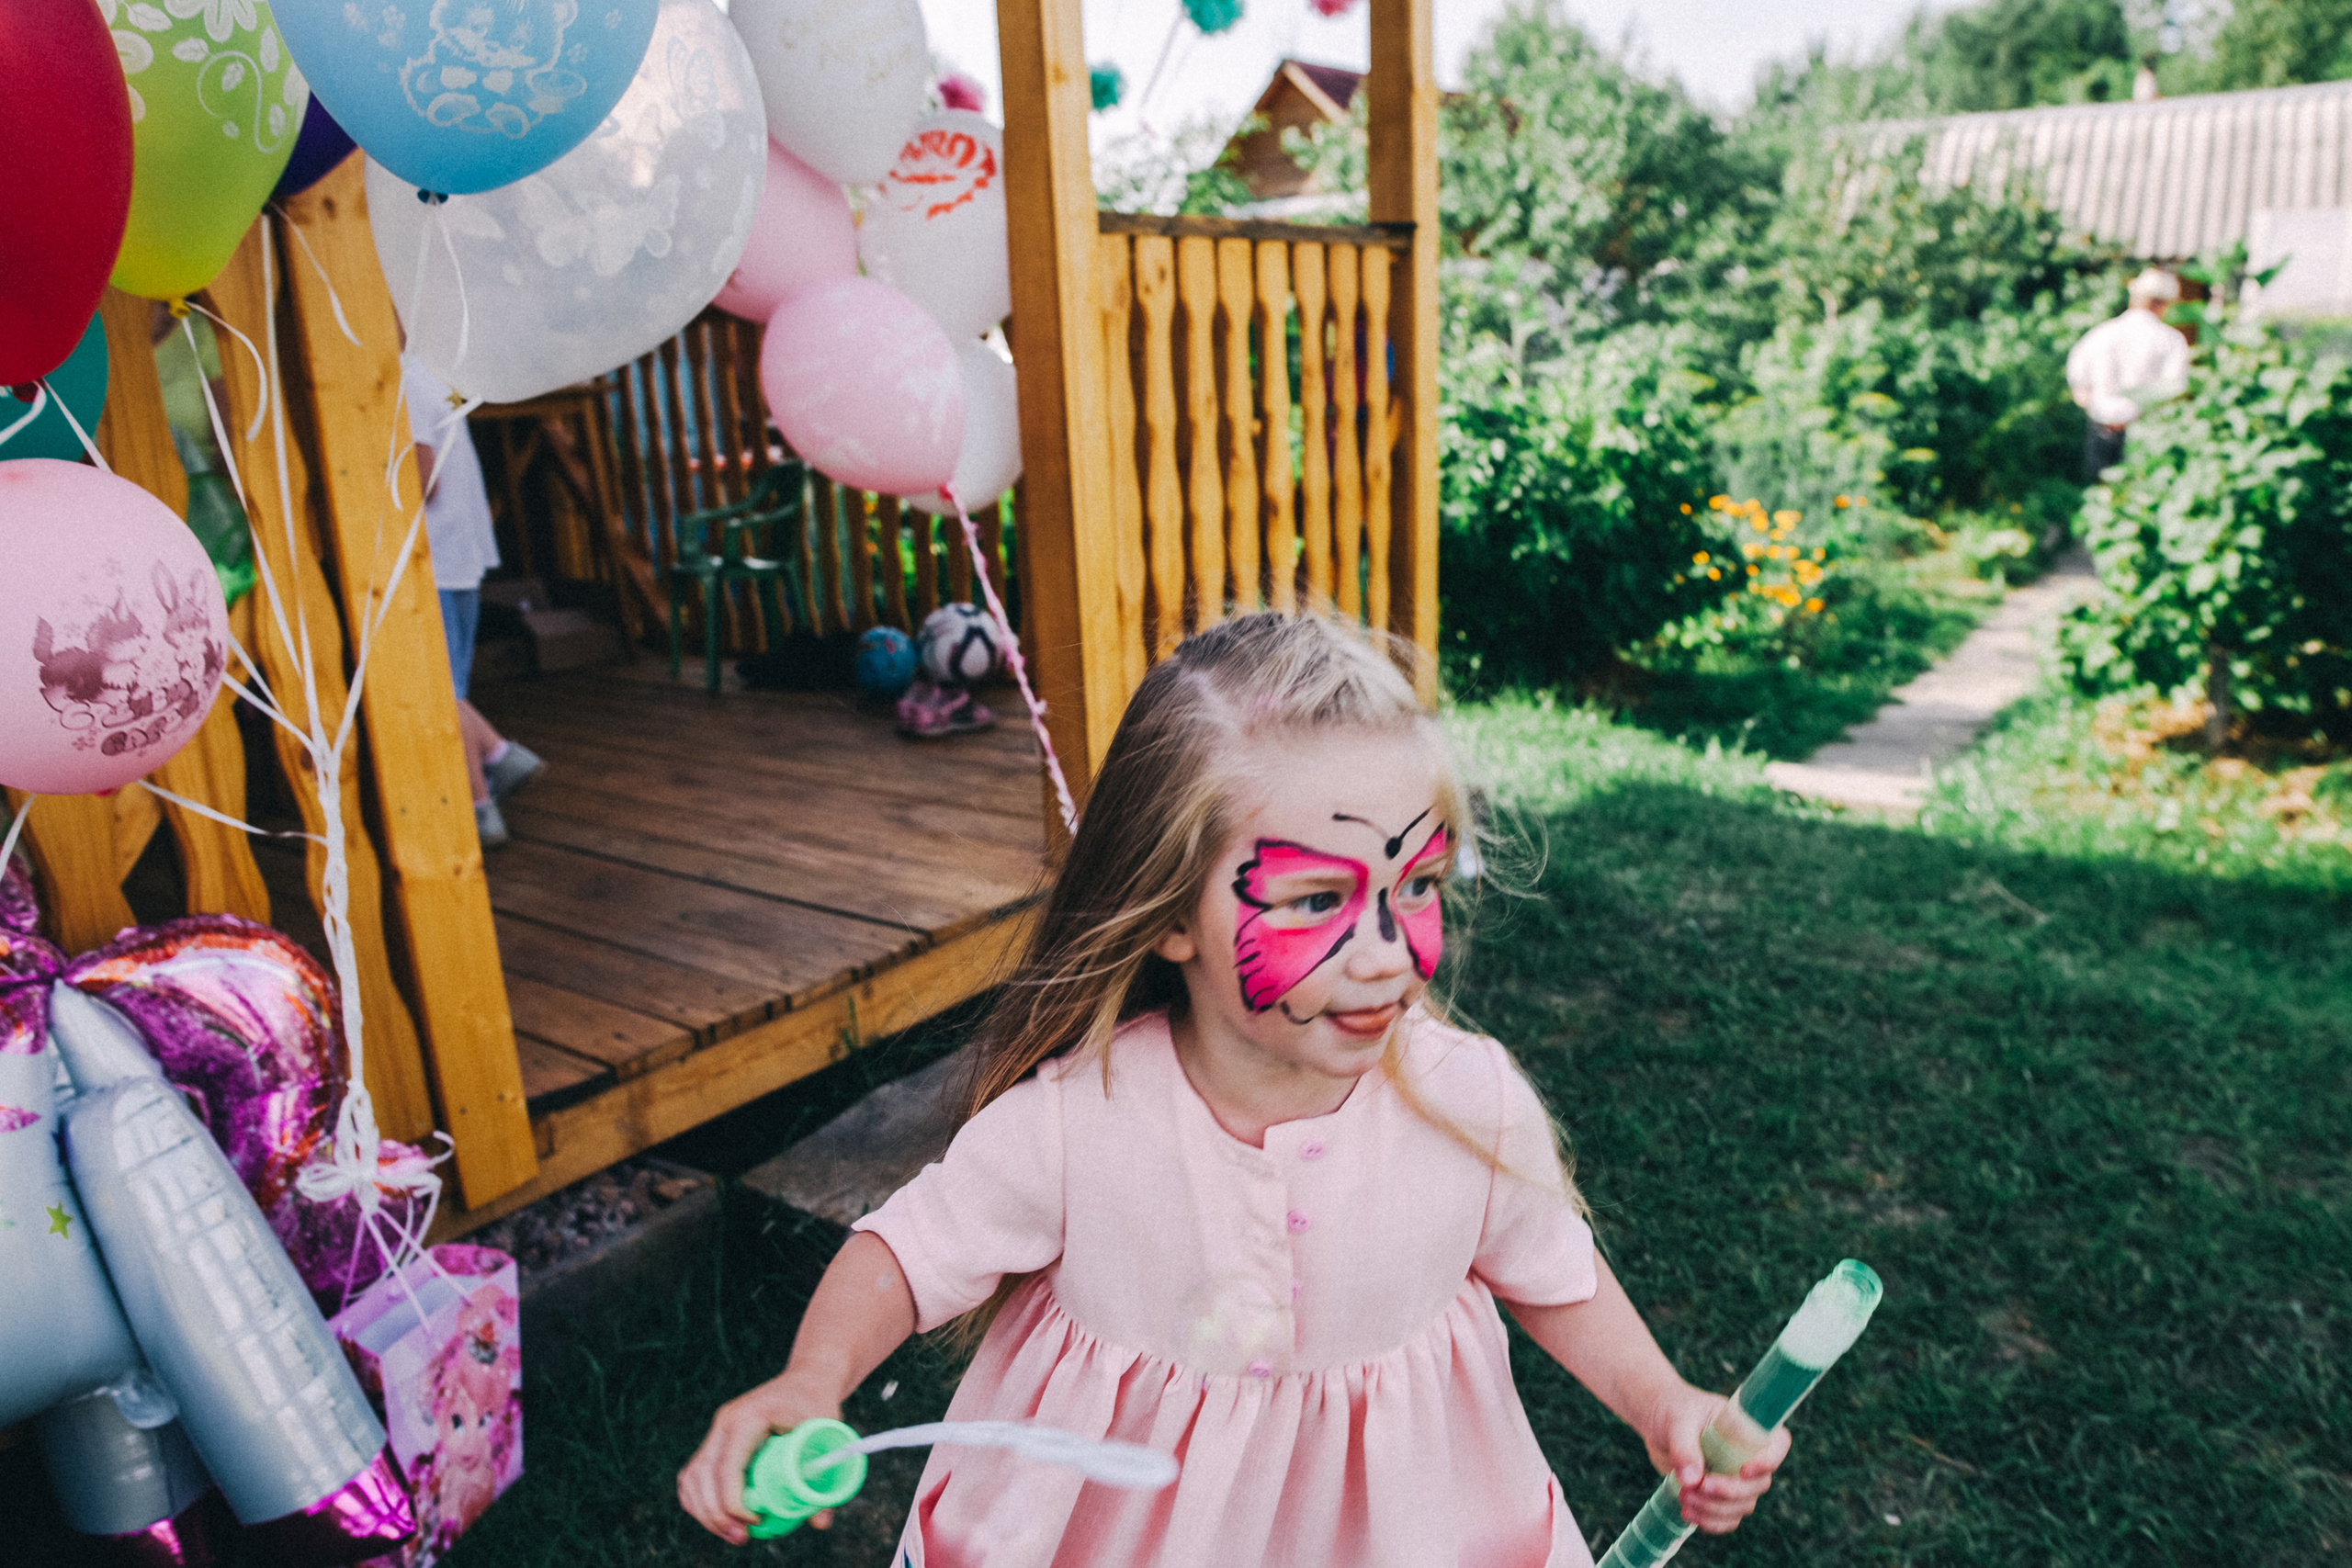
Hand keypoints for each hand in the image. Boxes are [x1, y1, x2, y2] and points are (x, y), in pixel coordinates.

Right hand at [676, 1373, 844, 1543]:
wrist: (807, 1380)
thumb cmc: (818, 1403)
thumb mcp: (829, 1432)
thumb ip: (826, 1474)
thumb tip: (820, 1522)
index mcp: (747, 1417)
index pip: (727, 1465)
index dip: (733, 1500)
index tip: (755, 1521)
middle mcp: (724, 1424)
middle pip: (702, 1475)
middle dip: (716, 1514)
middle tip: (741, 1537)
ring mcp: (717, 1433)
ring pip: (693, 1479)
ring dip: (706, 1512)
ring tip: (733, 1534)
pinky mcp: (717, 1443)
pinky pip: (696, 1477)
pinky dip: (700, 1502)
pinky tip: (719, 1520)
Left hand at [1642, 1382, 1791, 1535]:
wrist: (1654, 1422)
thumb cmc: (1671, 1410)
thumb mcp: (1677, 1422)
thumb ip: (1684, 1448)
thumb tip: (1692, 1480)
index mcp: (1746, 1427)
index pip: (1777, 1444)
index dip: (1769, 1461)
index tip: (1743, 1470)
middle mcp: (1746, 1455)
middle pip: (1759, 1484)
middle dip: (1730, 1492)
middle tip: (1698, 1486)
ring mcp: (1734, 1477)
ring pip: (1742, 1505)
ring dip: (1715, 1510)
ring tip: (1683, 1497)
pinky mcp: (1718, 1495)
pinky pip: (1727, 1518)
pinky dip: (1710, 1522)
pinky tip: (1687, 1513)